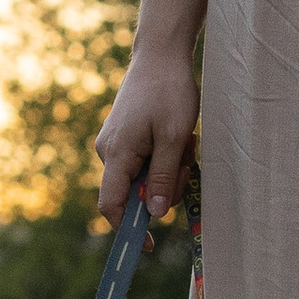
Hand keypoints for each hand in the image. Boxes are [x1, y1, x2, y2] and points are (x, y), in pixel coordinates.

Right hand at [95, 40, 199, 222]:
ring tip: (186, 141)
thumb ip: (163, 178)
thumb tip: (156, 214)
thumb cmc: (169, 92)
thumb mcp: (175, 138)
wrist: (161, 54)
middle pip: (134, 192)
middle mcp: (109, 151)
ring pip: (143, 176)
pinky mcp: (125, 135)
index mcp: (116, 154)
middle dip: (165, 186)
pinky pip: (144, 160)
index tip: (151, 245)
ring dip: (169, 169)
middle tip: (188, 162)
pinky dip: (164, 156)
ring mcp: (115, 142)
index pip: (112, 206)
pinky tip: (178, 136)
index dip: (129, 229)